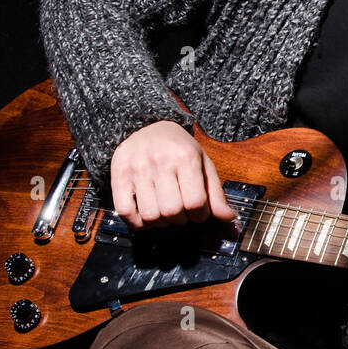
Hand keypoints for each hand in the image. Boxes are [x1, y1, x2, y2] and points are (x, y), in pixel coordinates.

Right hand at [109, 120, 236, 228]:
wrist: (145, 125)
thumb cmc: (177, 148)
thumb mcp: (202, 163)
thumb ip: (215, 192)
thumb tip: (229, 217)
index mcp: (186, 157)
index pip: (195, 202)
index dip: (200, 215)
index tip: (198, 212)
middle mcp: (160, 161)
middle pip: (172, 211)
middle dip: (181, 219)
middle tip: (181, 212)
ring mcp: (137, 169)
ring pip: (150, 215)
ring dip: (161, 222)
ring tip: (165, 213)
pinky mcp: (118, 175)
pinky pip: (126, 212)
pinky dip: (138, 223)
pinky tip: (147, 217)